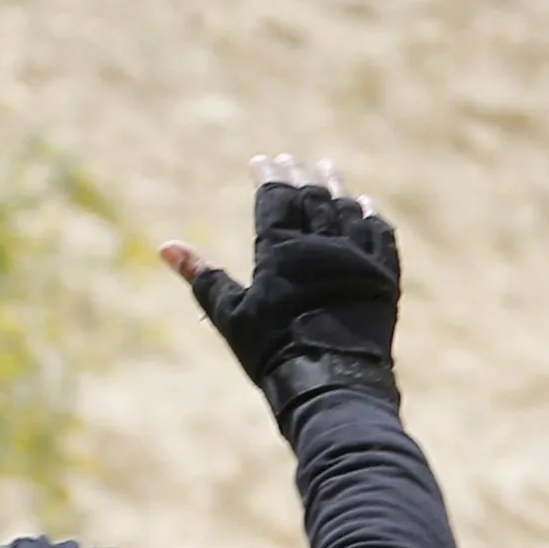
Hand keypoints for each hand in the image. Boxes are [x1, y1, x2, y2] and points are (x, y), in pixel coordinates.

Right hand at [160, 155, 399, 414]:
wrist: (333, 385)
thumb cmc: (274, 354)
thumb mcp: (231, 317)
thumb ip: (204, 278)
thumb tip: (165, 248)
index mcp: (282, 251)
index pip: (274, 200)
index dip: (267, 178)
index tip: (262, 161)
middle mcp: (323, 246)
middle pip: (311, 198)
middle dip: (300, 177)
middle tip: (292, 162)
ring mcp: (357, 260)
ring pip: (347, 211)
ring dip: (336, 188)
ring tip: (328, 171)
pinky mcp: (383, 279)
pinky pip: (380, 237)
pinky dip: (371, 218)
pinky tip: (366, 207)